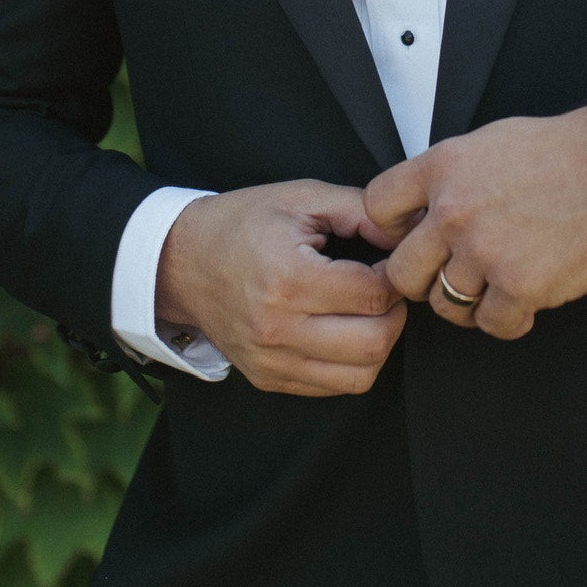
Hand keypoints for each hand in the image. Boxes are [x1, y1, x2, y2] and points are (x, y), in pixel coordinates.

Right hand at [157, 181, 405, 395]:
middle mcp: (279, 328)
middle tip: (383, 289)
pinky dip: (351, 363)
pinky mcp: (269, 378)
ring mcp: (272, 360)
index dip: (394, 275)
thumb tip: (405, 233)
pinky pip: (334, 387)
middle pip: (375, 341)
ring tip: (365, 312)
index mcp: (288, 279)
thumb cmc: (240, 225)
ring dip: (378, 342)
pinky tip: (342, 331)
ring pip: (361, 374)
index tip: (387, 262)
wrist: (181, 262)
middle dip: (393, 313)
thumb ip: (359, 210)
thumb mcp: (300, 199)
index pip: (373, 294)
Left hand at [364, 107, 586, 340]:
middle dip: (425, 279)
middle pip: (402, 273)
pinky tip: (525, 298)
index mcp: (442, 167)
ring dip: (468, 302)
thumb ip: (446, 176)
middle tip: (452, 274)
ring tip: (495, 285)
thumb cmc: (561, 153)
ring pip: (445, 305)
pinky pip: (491, 324)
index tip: (413, 237)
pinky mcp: (520, 286)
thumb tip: (419, 211)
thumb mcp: (488, 143)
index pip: (377, 209)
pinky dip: (508, 318)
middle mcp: (455, 210)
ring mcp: (485, 251)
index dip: (393, 230)